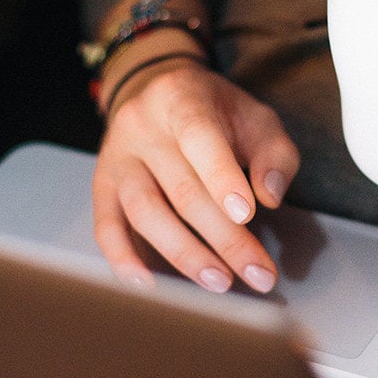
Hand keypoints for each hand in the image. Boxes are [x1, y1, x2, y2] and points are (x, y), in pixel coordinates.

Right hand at [93, 55, 299, 292]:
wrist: (158, 92)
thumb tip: (270, 196)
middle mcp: (141, 125)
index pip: (199, 136)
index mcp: (181, 97)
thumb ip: (274, 153)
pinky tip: (149, 285)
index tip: (247, 214)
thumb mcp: (256, 117)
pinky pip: (106, 226)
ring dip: (184, 254)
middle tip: (258, 273)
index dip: (221, 176)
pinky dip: (125, 258)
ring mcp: (116, 157)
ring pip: (144, 212)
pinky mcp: (103, 186)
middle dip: (225, 238)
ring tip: (220, 282)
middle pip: (181, 189)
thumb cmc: (218, 113)